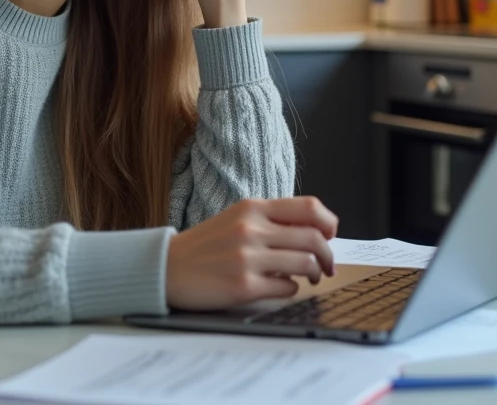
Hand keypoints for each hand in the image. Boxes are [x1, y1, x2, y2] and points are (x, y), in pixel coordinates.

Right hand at [165, 197, 339, 311]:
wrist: (166, 267)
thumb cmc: (205, 245)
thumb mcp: (236, 218)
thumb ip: (271, 220)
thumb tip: (314, 231)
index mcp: (252, 208)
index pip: (309, 208)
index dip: (329, 222)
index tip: (330, 234)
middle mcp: (251, 229)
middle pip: (314, 238)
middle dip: (328, 255)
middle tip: (327, 265)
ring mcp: (247, 258)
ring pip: (305, 264)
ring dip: (315, 273)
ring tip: (310, 278)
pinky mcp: (243, 286)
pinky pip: (287, 288)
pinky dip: (291, 289)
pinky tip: (281, 287)